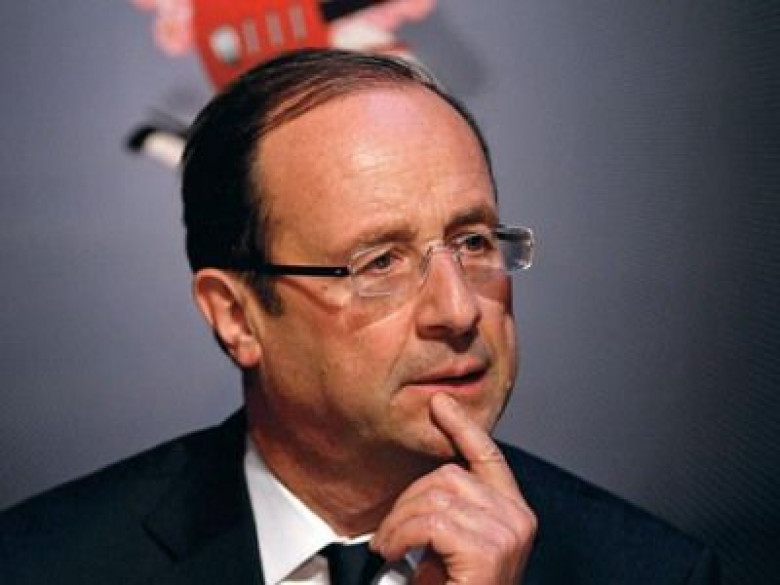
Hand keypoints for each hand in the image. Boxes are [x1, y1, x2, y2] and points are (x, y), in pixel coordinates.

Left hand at [370, 393, 536, 583]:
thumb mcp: (452, 548)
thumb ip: (448, 513)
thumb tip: (422, 485)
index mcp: (512, 513)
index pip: (488, 456)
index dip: (463, 427)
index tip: (439, 405)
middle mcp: (516, 518)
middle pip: (447, 475)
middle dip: (407, 501)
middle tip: (389, 536)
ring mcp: (506, 532)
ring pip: (433, 496)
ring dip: (398, 523)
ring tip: (388, 548)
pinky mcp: (488, 550)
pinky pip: (428, 521)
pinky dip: (399, 536)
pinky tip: (393, 553)